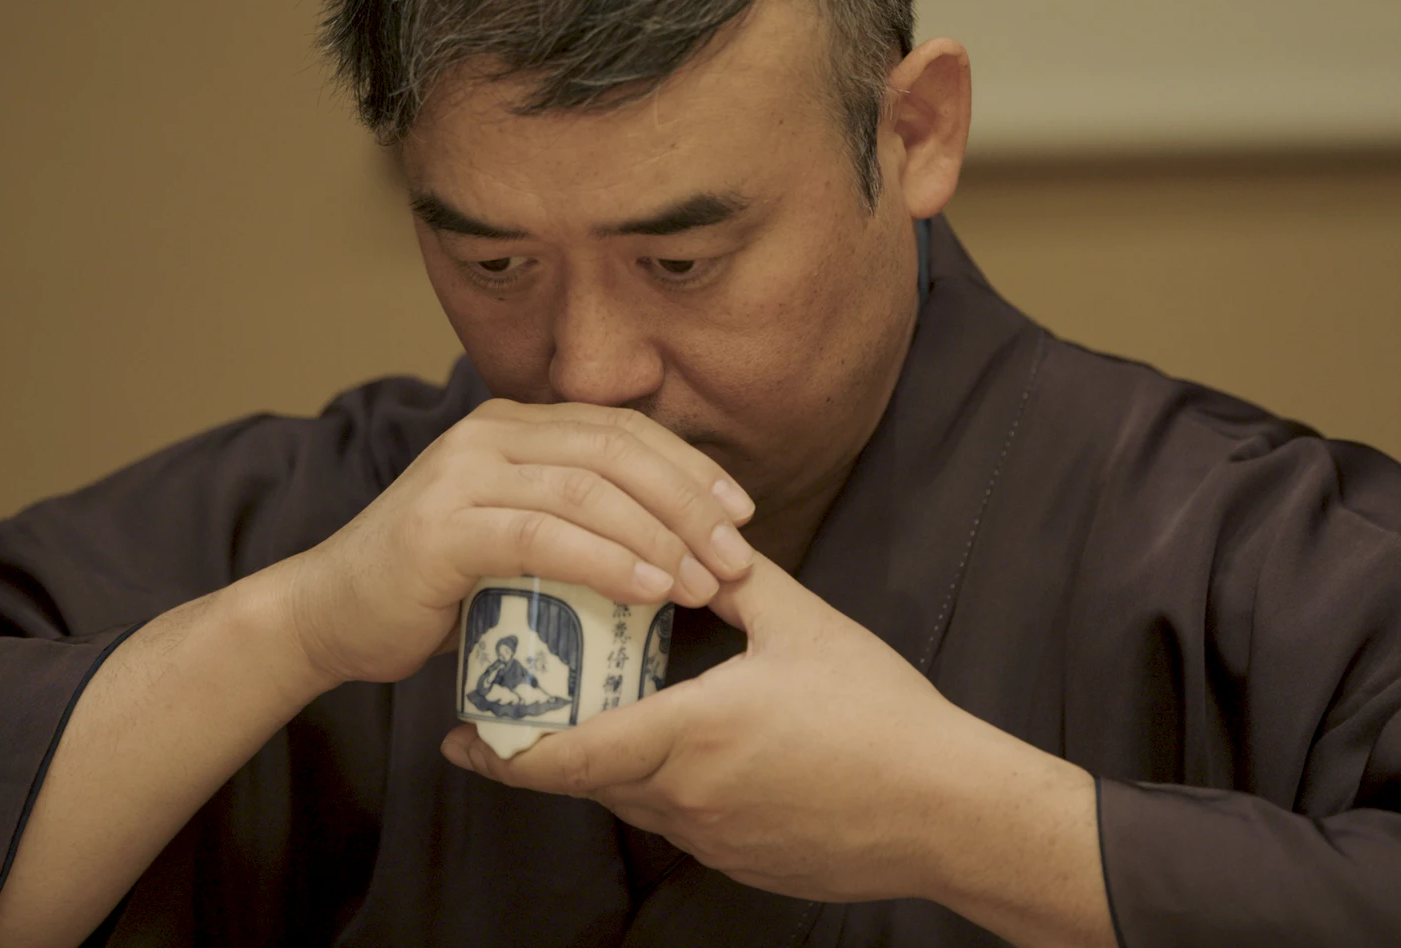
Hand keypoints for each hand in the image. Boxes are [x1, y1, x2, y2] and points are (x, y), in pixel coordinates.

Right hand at [284, 399, 756, 685]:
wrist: (327, 614)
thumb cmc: (431, 586)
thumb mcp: (512, 536)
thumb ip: (572, 519)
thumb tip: (670, 540)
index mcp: (512, 425)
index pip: (622, 429)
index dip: (690, 467)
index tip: (741, 514)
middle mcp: (489, 433)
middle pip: (617, 450)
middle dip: (690, 502)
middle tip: (737, 556)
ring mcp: (463, 474)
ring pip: (589, 489)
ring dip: (661, 537)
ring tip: (706, 582)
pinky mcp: (444, 526)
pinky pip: (546, 534)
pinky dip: (609, 561)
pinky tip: (651, 589)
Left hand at [438, 555, 977, 902]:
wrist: (945, 809)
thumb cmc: (878, 714)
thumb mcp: (803, 626)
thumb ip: (735, 579)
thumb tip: (693, 541)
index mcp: (686, 736)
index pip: (566, 755)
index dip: (502, 750)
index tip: (456, 734)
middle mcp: (684, 798)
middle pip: (589, 779)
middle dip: (550, 748)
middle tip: (524, 707)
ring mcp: (712, 838)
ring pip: (634, 800)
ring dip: (611, 764)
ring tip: (602, 716)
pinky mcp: (742, 859)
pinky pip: (681, 820)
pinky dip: (664, 787)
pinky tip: (691, 751)